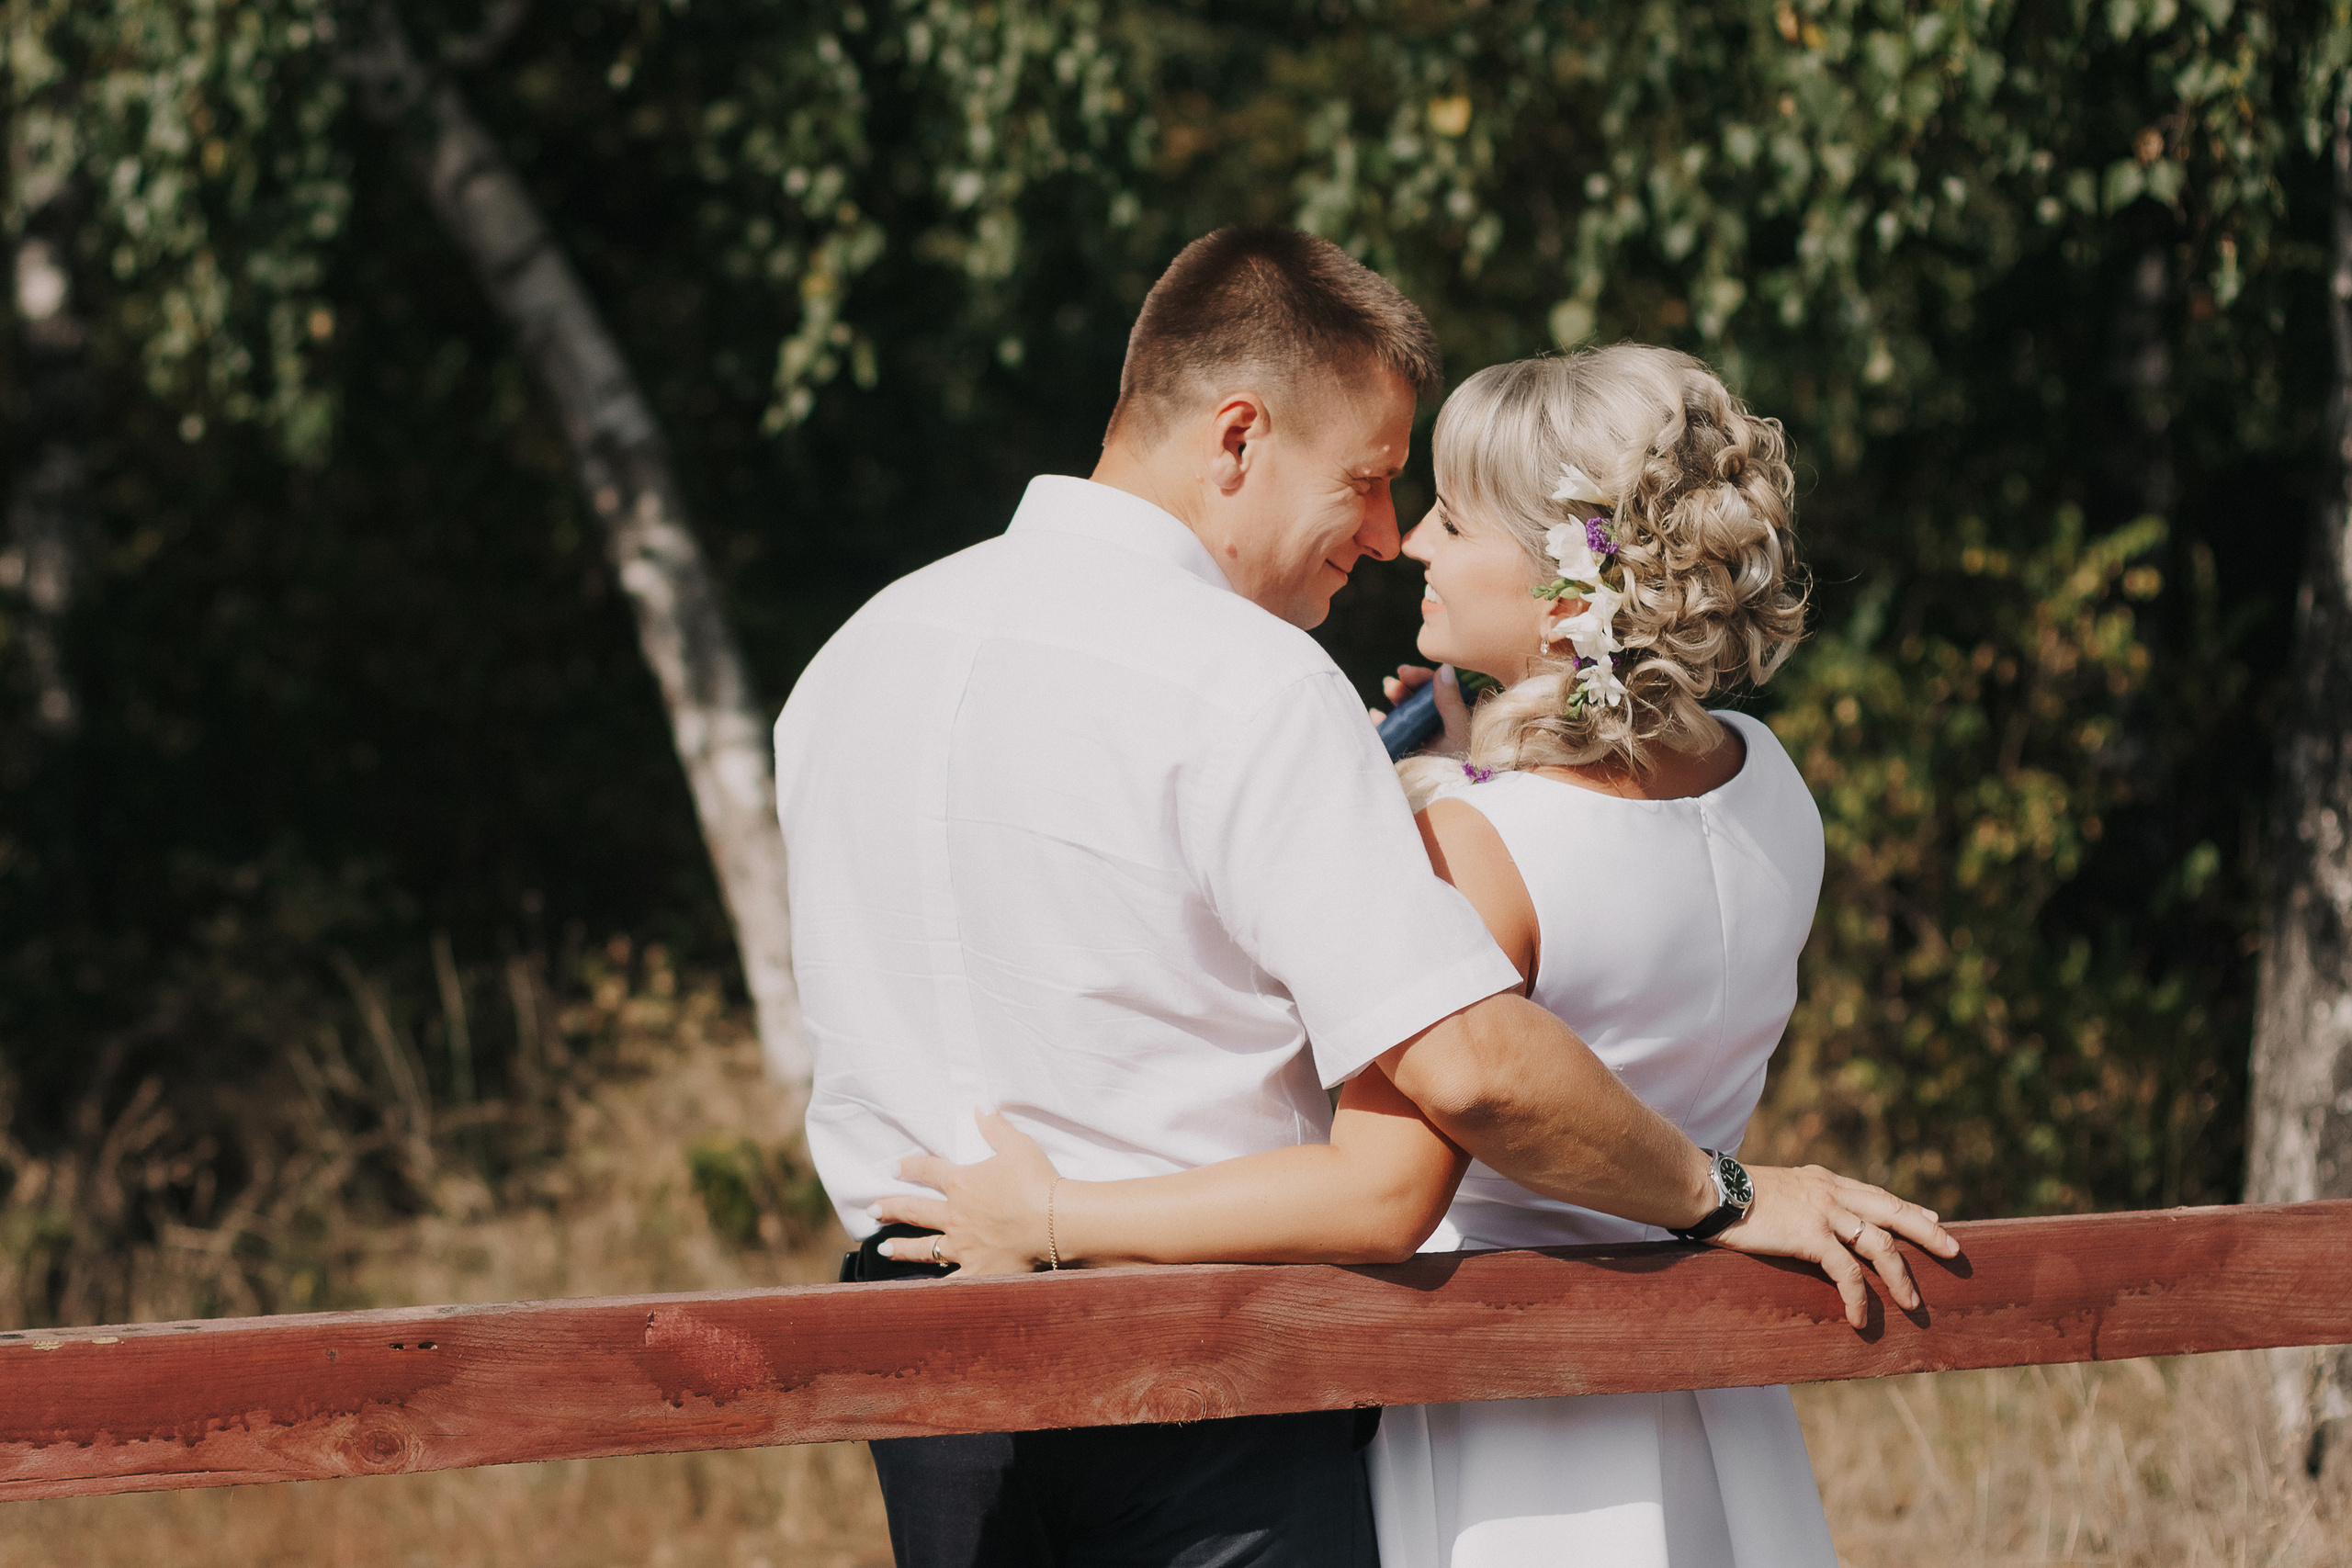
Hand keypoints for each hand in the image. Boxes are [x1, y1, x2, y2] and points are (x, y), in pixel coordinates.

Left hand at [870, 1110, 1063, 1275]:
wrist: (1056, 1223)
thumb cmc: (1038, 1182)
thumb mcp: (1018, 1145)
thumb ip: (995, 1126)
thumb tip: (979, 1106)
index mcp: (962, 1183)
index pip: (927, 1171)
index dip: (908, 1167)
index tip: (893, 1168)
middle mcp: (956, 1215)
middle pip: (914, 1210)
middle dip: (890, 1208)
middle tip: (871, 1209)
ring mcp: (963, 1246)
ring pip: (924, 1247)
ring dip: (902, 1247)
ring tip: (884, 1248)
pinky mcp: (977, 1271)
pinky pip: (949, 1281)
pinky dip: (933, 1287)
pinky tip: (919, 1292)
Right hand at [1370, 663, 1472, 755]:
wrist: (1449, 797)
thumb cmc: (1462, 765)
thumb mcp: (1459, 731)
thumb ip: (1451, 701)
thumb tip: (1444, 668)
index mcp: (1453, 717)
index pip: (1436, 689)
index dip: (1421, 678)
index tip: (1405, 672)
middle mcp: (1437, 726)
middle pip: (1418, 700)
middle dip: (1404, 689)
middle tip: (1393, 686)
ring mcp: (1420, 739)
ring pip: (1403, 715)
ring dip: (1393, 703)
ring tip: (1386, 696)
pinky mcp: (1405, 752)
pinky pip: (1391, 734)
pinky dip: (1381, 723)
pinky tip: (1375, 716)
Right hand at [1709, 1164, 1962, 1329]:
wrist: (1710, 1189)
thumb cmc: (1731, 1194)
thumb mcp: (1777, 1190)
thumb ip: (1800, 1200)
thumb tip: (1803, 1218)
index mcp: (1824, 1181)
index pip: (1877, 1194)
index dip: (1908, 1208)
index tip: (1933, 1220)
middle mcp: (1831, 1192)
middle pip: (1893, 1211)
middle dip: (1928, 1233)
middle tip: (1954, 1252)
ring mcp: (1823, 1212)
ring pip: (1880, 1244)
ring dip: (1900, 1277)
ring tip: (1913, 1305)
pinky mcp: (1810, 1236)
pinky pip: (1847, 1271)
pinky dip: (1859, 1296)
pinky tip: (1859, 1318)